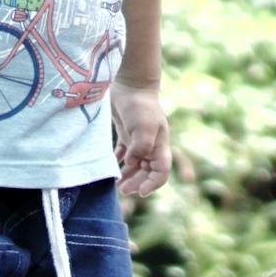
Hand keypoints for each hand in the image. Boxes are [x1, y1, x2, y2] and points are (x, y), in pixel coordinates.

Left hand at [112, 83, 170, 199]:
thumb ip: (140, 148)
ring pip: (136, 165)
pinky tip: (113, 167)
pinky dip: (120, 162)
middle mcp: (151, 145)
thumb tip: (133, 163)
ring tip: (117, 184)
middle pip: (147, 171)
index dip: (153, 184)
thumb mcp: (143, 127)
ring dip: (128, 175)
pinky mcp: (126, 134)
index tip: (140, 192)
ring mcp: (139, 140)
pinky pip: (124, 154)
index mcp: (160, 146)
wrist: (131, 84)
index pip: (162, 172)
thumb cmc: (139, 106)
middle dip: (137, 182)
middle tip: (123, 190)